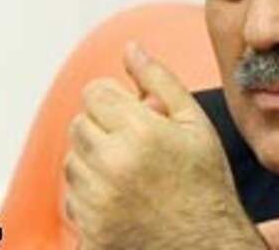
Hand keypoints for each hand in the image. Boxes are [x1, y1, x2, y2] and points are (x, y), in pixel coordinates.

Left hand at [65, 42, 264, 249]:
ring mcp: (97, 200)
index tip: (130, 112)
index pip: (93, 93)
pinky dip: (90, 192)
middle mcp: (112, 165)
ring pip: (72, 159)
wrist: (207, 244)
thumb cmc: (206, 183)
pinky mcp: (88, 229)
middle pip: (79, 123)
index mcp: (140, 132)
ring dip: (95, 158)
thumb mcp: (194, 122)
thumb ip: (160, 80)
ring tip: (131, 171)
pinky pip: (71, 196)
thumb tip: (132, 49)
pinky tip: (123, 196)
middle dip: (103, 126)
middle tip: (135, 143)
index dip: (112, 98)